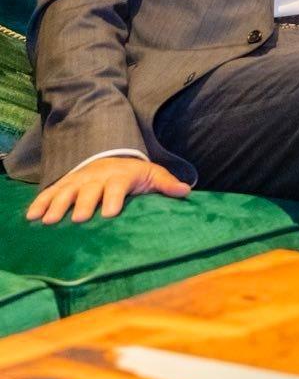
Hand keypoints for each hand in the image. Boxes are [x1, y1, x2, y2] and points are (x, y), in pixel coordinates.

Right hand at [26, 157, 190, 224]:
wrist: (111, 158)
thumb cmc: (134, 174)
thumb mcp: (152, 174)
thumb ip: (166, 183)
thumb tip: (186, 190)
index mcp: (120, 176)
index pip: (117, 186)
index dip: (113, 198)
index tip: (109, 213)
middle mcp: (97, 177)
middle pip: (89, 190)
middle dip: (83, 203)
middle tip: (77, 218)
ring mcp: (79, 180)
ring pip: (67, 191)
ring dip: (57, 204)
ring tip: (49, 221)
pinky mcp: (65, 185)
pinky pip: (50, 193)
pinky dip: (40, 203)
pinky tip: (31, 216)